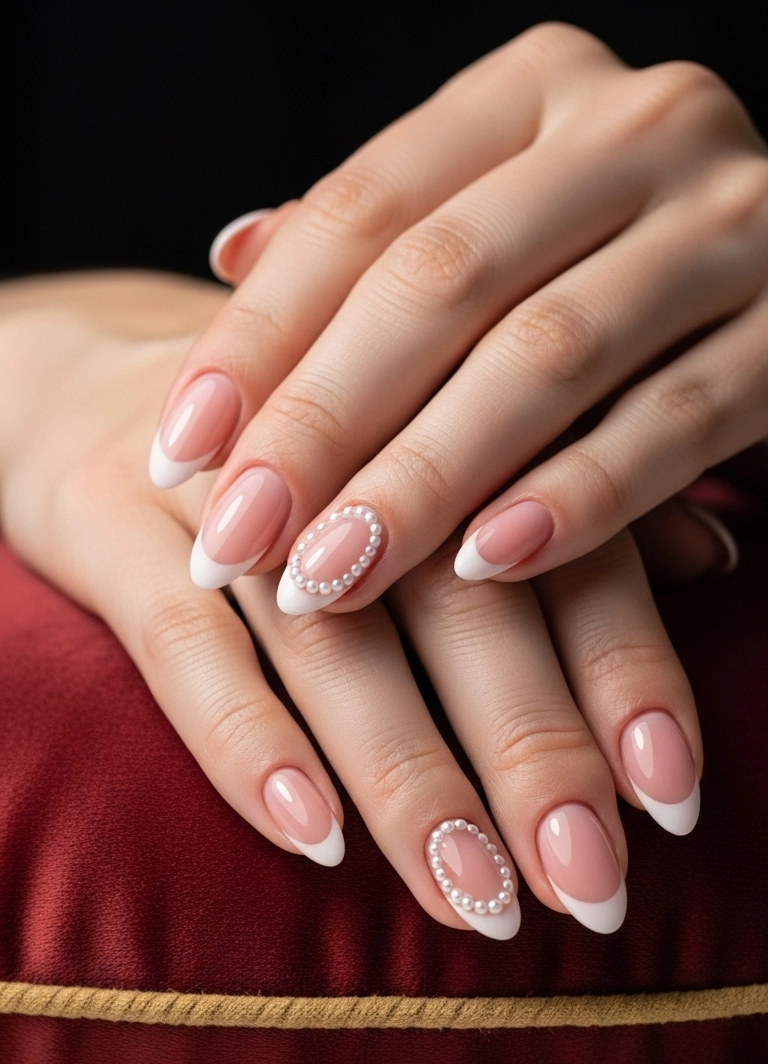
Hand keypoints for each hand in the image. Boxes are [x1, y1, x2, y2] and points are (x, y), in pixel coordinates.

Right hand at [0, 272, 701, 934]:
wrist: (78, 368)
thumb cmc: (302, 440)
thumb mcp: (432, 452)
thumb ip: (568, 510)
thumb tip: (715, 559)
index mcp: (451, 418)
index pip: (564, 554)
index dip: (626, 678)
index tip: (673, 803)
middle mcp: (351, 447)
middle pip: (464, 606)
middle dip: (534, 754)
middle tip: (591, 884)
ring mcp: (230, 489)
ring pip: (335, 639)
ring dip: (410, 774)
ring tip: (473, 896)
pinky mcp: (112, 520)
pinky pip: (184, 645)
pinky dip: (248, 741)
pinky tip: (310, 836)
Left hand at [151, 23, 765, 611]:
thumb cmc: (625, 270)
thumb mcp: (509, 229)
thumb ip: (391, 239)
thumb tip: (230, 250)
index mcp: (539, 91)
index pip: (363, 209)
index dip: (259, 336)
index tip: (177, 453)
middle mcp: (638, 128)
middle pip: (441, 282)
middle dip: (322, 424)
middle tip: (235, 539)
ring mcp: (734, 222)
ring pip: (547, 358)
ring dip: (424, 480)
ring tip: (328, 578)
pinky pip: (674, 424)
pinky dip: (577, 500)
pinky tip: (485, 568)